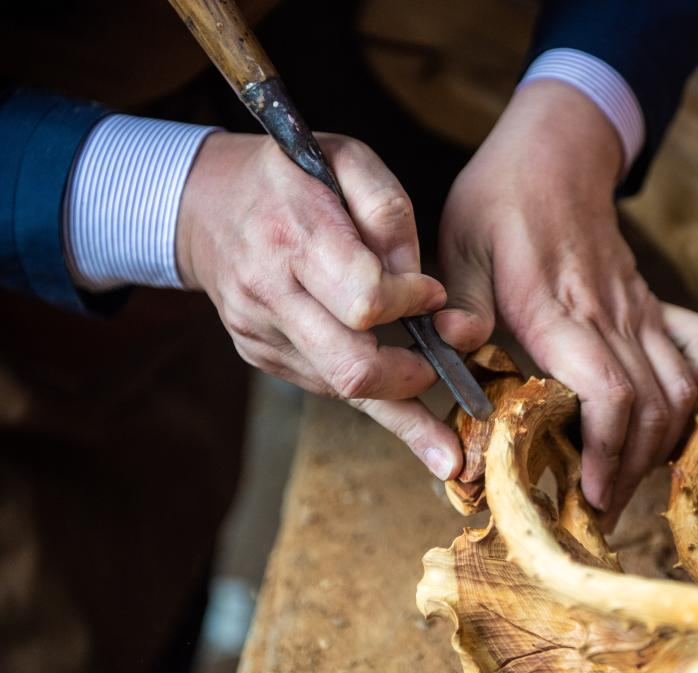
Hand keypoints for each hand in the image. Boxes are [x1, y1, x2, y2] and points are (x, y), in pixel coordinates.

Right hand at [177, 132, 462, 479]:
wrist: (206, 203)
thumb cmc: (290, 176)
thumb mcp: (346, 158)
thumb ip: (389, 210)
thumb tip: (422, 287)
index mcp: (292, 237)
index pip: (366, 300)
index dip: (411, 304)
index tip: (432, 292)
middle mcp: (269, 292)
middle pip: (354, 367)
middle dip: (411, 380)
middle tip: (445, 371)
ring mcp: (260, 331)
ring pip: (341, 391)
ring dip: (399, 410)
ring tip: (444, 443)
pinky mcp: (261, 353)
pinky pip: (325, 385)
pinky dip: (369, 393)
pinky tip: (403, 404)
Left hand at [436, 81, 697, 526]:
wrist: (554, 151)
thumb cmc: (497, 202)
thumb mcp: (459, 248)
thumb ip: (459, 308)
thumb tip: (457, 354)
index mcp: (557, 308)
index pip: (607, 390)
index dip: (606, 450)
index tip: (590, 493)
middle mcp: (610, 314)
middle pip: (649, 406)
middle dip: (630, 469)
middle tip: (601, 511)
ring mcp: (639, 307)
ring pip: (679, 387)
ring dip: (661, 443)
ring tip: (627, 481)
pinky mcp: (650, 302)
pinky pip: (694, 350)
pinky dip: (694, 390)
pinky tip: (671, 418)